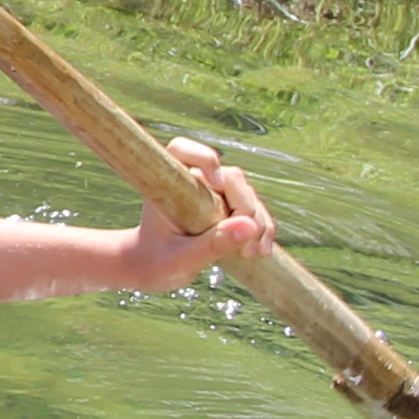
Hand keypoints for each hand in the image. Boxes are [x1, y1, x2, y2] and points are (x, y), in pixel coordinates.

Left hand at [106, 136, 275, 288]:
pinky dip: (262, 228)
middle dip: (246, 210)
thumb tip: (250, 226)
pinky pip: (255, 210)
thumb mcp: (183, 259)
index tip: (217, 183)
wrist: (157, 269)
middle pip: (232, 177)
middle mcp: (194, 182)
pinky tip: (262, 250)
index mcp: (170, 185)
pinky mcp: (229, 207)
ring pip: (248, 194)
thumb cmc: (158, 262)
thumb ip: (213, 243)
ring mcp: (214, 192)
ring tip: (251, 253)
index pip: (182, 150)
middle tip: (245, 248)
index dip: (204, 158)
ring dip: (258, 223)